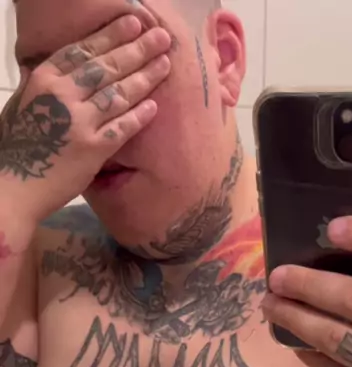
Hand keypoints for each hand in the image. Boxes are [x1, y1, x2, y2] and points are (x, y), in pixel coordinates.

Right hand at [0, 14, 170, 223]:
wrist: (14, 187)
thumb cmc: (16, 147)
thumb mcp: (23, 105)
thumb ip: (45, 86)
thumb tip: (64, 71)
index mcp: (44, 80)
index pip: (83, 50)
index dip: (110, 35)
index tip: (132, 23)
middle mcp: (63, 95)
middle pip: (106, 66)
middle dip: (136, 49)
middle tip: (160, 37)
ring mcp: (79, 122)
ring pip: (118, 93)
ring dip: (145, 77)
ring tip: (165, 63)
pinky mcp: (92, 149)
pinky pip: (122, 127)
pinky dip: (139, 115)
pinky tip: (155, 105)